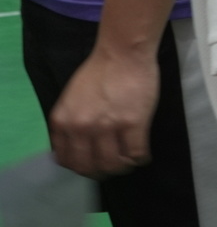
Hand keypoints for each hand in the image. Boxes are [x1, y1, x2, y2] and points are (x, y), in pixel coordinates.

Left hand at [50, 44, 160, 176]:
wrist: (122, 54)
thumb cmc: (98, 72)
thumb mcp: (70, 100)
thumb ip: (69, 123)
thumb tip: (73, 147)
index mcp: (63, 122)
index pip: (67, 160)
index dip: (82, 167)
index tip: (93, 165)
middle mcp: (81, 128)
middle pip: (90, 167)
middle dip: (102, 172)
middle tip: (113, 167)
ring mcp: (108, 127)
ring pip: (114, 164)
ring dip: (123, 167)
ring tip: (130, 161)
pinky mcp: (133, 124)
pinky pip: (137, 153)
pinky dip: (141, 159)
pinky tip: (143, 155)